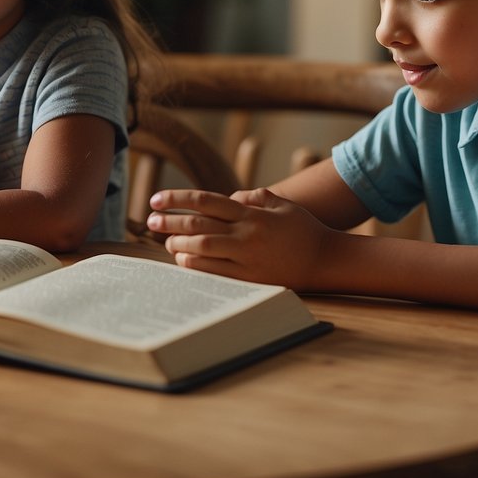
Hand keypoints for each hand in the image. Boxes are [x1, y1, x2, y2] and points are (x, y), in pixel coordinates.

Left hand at [147, 187, 333, 288]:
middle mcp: (246, 235)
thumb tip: (231, 198)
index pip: (206, 202)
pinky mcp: (250, 279)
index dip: (177, 199)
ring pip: (202, 251)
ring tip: (166, 242)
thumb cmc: (304, 230)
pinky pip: (215, 272)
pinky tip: (183, 261)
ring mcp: (247, 259)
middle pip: (197, 226)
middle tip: (150, 221)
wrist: (327, 261)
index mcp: (252, 214)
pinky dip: (194, 266)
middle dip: (169, 223)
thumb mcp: (283, 205)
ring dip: (179, 246)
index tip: (156, 200)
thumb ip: (255, 197)